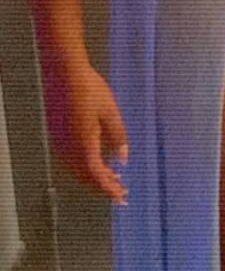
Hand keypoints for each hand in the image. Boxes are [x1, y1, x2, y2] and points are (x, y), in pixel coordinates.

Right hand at [42, 60, 129, 204]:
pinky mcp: (56, 136)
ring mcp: (59, 143)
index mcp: (83, 146)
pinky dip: (84, 166)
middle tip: (121, 192)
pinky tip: (96, 160)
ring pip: (77, 170)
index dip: (110, 189)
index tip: (121, 198)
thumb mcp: (110, 113)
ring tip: (112, 178)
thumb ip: (118, 138)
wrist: (64, 73)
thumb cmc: (90, 90)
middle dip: (103, 186)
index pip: (97, 176)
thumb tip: (123, 160)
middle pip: (85, 177)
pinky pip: (70, 160)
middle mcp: (68, 150)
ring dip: (93, 176)